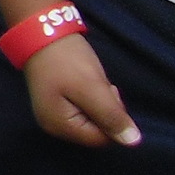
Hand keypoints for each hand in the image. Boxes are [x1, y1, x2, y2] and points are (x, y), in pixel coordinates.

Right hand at [23, 33, 141, 148]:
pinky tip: (84, 84)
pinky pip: (81, 111)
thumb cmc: (67, 61)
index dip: (112, 117)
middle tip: (100, 85)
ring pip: (90, 120)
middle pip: (95, 131)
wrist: (42, 32)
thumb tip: (132, 142)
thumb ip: (112, 116)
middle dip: (105, 110)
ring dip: (98, 103)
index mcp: (59, 126)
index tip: (108, 90)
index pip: (101, 138)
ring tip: (91, 82)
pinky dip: (89, 99)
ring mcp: (51, 115)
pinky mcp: (54, 104)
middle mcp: (52, 126)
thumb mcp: (93, 88)